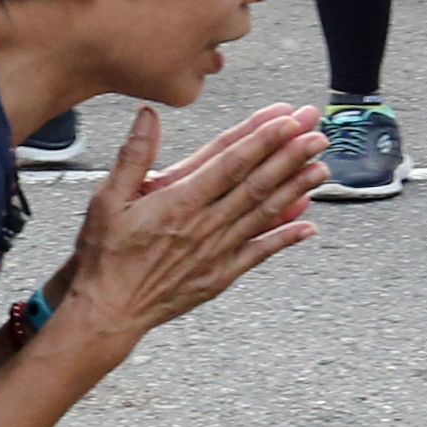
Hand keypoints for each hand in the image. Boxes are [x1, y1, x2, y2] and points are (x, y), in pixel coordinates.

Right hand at [56, 102, 326, 343]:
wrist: (108, 311)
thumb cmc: (105, 254)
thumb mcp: (107, 198)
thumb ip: (134, 155)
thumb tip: (148, 115)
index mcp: (178, 201)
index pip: (230, 162)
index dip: (261, 138)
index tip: (287, 119)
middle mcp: (204, 225)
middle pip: (256, 183)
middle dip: (289, 155)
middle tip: (317, 132)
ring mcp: (216, 252)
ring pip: (263, 213)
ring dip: (295, 189)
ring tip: (322, 168)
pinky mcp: (220, 275)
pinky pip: (259, 252)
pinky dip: (285, 237)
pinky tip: (308, 225)